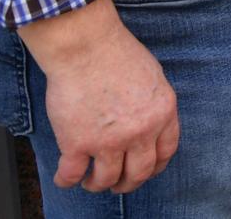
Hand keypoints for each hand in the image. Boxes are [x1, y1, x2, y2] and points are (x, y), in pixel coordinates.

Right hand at [18, 0, 177, 193]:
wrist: (86, 46)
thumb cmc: (116, 53)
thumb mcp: (153, 77)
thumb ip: (154, 105)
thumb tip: (150, 123)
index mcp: (162, 113)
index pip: (165, 152)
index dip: (154, 167)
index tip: (144, 170)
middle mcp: (141, 131)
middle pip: (139, 173)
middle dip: (127, 183)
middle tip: (118, 183)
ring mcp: (109, 141)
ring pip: (106, 179)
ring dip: (97, 184)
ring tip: (90, 181)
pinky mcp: (77, 143)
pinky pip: (72, 175)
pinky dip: (66, 181)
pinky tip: (65, 178)